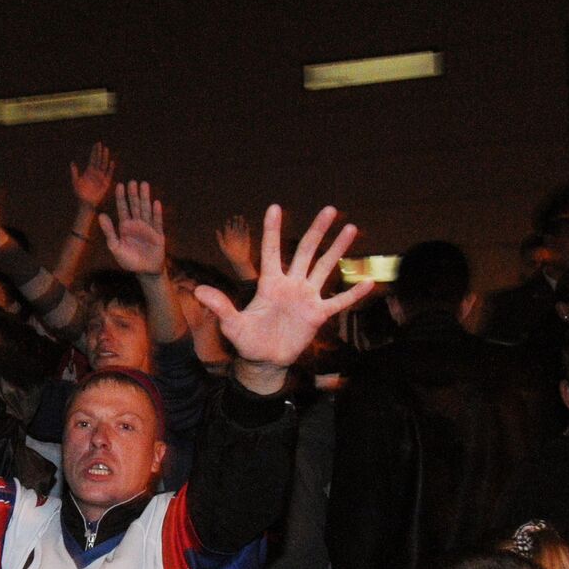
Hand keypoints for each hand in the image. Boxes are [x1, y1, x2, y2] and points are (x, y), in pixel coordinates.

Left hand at [70, 141, 114, 208]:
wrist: (86, 203)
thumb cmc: (80, 194)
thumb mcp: (76, 182)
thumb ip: (74, 173)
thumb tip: (72, 163)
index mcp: (89, 171)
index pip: (93, 159)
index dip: (94, 151)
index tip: (96, 144)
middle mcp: (96, 172)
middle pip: (99, 160)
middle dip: (99, 152)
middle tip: (100, 144)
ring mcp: (101, 177)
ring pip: (104, 165)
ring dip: (105, 158)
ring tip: (106, 150)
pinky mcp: (106, 183)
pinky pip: (109, 174)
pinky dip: (110, 168)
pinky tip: (111, 162)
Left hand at [97, 180, 164, 274]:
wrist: (145, 271)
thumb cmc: (129, 260)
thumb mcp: (115, 247)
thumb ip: (109, 232)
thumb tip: (101, 215)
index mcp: (125, 226)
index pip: (123, 209)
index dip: (121, 197)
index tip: (119, 185)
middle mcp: (137, 224)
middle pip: (135, 206)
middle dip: (133, 194)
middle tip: (132, 182)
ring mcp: (148, 228)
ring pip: (146, 210)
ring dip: (145, 198)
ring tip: (144, 185)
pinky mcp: (158, 235)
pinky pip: (157, 222)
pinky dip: (156, 213)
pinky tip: (156, 203)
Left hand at [195, 205, 372, 387]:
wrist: (264, 361)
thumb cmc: (247, 341)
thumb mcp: (231, 324)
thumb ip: (220, 306)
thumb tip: (198, 291)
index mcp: (269, 283)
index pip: (271, 251)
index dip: (273, 230)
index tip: (275, 207)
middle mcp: (291, 285)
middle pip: (306, 251)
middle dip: (317, 230)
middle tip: (329, 209)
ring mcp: (306, 298)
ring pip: (325, 267)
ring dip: (337, 249)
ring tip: (350, 227)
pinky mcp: (317, 315)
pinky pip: (339, 302)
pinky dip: (353, 294)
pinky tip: (370, 282)